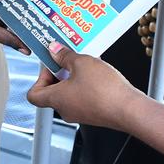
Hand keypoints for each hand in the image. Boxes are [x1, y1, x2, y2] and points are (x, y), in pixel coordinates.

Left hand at [27, 44, 147, 129]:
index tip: (50, 65)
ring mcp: (80, 113)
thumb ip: (65, 55)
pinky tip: (96, 72)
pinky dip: (85, 84)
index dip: (39, 78)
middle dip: (59, 73)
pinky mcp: (94, 113)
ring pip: (69, 93)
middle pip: (52, 91)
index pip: (33, 94)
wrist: (129, 109)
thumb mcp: (81, 63)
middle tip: (68, 59)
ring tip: (84, 63)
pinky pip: (83, 96)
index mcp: (56, 99)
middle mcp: (66, 109)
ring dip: (74, 76)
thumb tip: (54, 50)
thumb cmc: (105, 90)